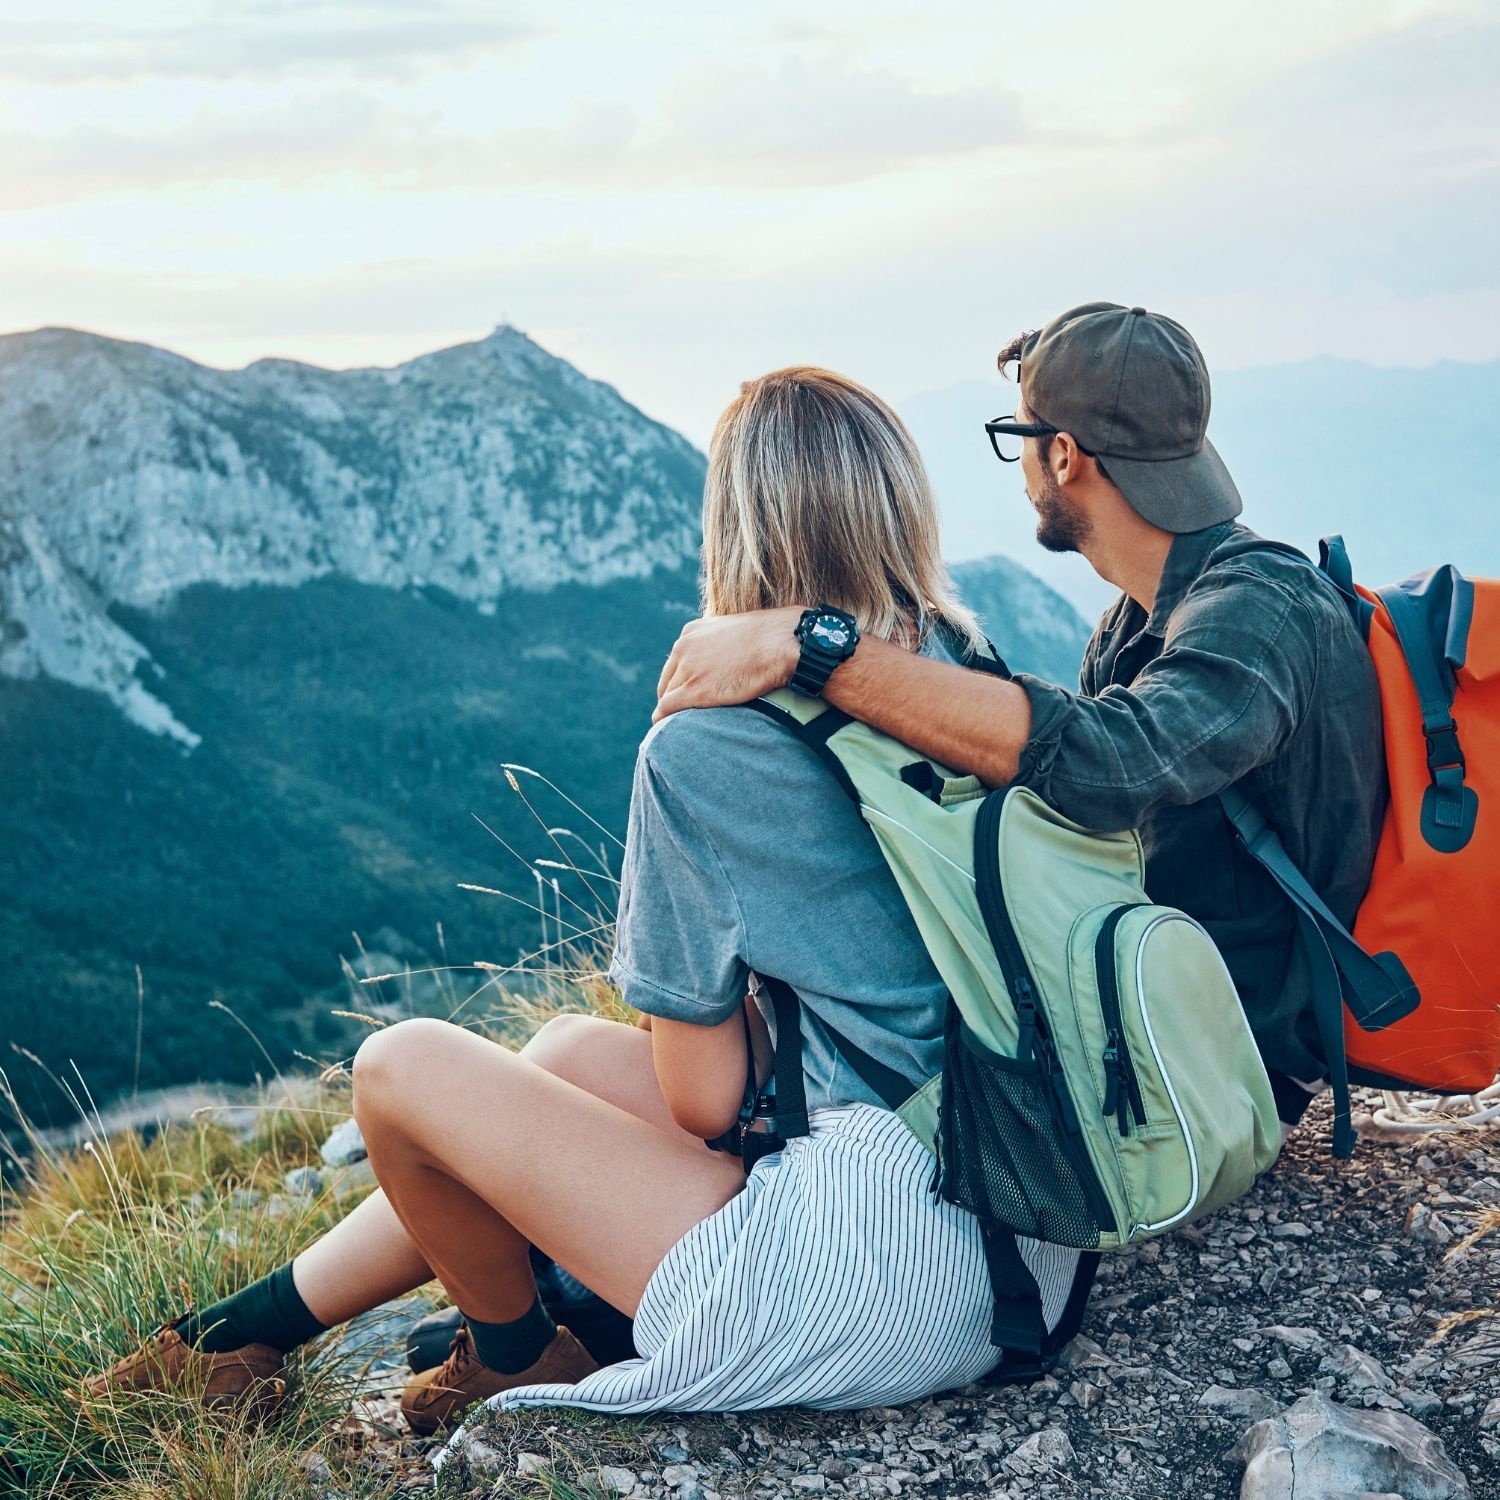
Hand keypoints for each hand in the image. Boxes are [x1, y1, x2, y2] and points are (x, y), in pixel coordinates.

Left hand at [653, 607, 803, 722]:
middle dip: (672, 696)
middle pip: (668, 680)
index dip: (680, 680)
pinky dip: (664, 719)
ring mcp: (687, 669)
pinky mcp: (694, 690)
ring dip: (670, 711)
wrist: (780, 643)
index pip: (677, 662)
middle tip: (679, 714)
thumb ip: (725, 645)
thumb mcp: (737, 632)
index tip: (685, 694)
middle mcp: (684, 648)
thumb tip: (733, 659)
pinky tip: (664, 728)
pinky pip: (667, 708)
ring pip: (667, 696)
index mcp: (692, 633)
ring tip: (676, 726)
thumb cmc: (772, 638)